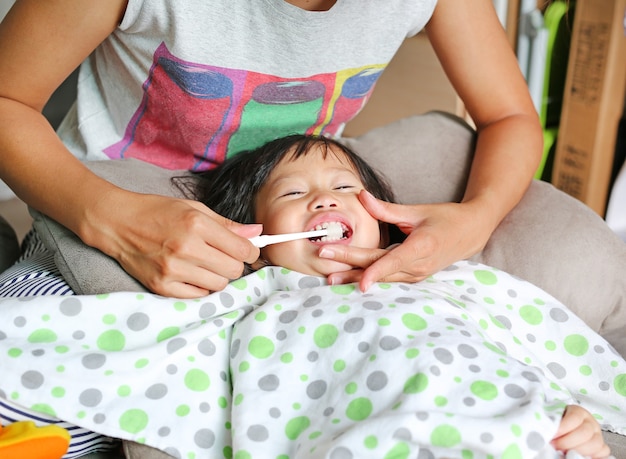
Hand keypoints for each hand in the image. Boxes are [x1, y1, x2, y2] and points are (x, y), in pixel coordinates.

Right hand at [86, 192, 260, 297]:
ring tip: (204, 263)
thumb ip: (227, 225)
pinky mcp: (161, 286)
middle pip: (233, 270)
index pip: (242, 249)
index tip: (245, 249)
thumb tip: (257, 233)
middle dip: (233, 263)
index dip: (249, 251)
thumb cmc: (158, 212)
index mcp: (196, 225)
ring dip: (217, 276)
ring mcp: (172, 270)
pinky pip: (197, 295)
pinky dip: (200, 286)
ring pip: (218, 285)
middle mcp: (186, 248)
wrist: (117, 223)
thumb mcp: (194, 209)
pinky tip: (191, 273)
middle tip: (221, 256)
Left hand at [321, 190, 492, 290]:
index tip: (361, 282)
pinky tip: (348, 280)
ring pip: (382, 278)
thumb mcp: (417, 211)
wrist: (470, 233)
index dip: (376, 272)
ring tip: (330, 278)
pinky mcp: (413, 277)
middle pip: (380, 268)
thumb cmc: (445, 218)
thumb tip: (361, 196)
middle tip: (324, 259)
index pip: (394, 261)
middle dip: (350, 266)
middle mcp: (418, 266)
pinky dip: (369, 278)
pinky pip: (388, 279)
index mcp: (421, 247)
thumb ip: (386, 209)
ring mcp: (417, 275)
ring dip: (355, 277)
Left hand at [551, 405, 610, 458]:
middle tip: (555, 446)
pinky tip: (577, 456)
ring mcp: (598, 435)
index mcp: (578, 412)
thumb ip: (551, 423)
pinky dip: (592, 456)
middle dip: (568, 442)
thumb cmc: (556, 421)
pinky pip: (603, 453)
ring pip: (595, 444)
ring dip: (578, 451)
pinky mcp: (602, 447)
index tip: (551, 435)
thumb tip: (543, 435)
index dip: (563, 428)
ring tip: (564, 452)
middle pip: (585, 432)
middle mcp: (590, 422)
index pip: (574, 418)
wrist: (564, 425)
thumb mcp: (553, 418)